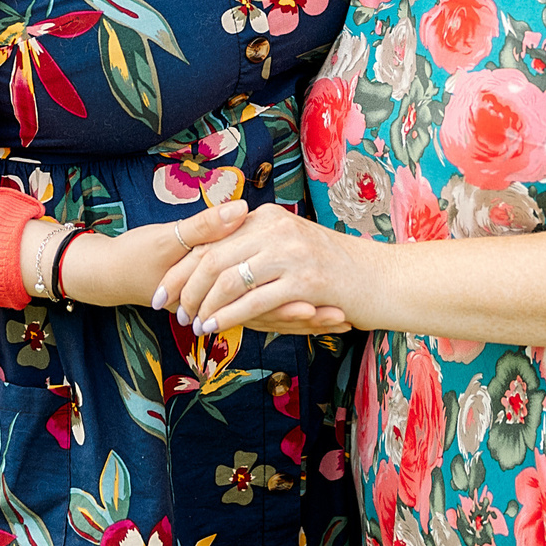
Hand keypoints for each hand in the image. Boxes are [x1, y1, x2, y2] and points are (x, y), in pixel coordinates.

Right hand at [54, 203, 347, 329]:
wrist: (110, 274)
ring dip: (299, 318)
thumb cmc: (137, 256)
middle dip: (304, 316)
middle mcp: (219, 300)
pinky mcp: (218, 297)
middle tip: (340, 316)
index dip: (291, 302)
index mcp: (211, 287)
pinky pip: (253, 310)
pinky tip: (309, 308)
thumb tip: (241, 209)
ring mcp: (220, 301)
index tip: (323, 303)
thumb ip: (205, 225)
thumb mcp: (167, 238)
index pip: (258, 301)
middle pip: (269, 314)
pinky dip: (280, 312)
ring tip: (337, 318)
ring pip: (265, 316)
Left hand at [156, 204, 372, 335]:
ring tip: (192, 324)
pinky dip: (229, 316)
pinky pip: (255, 300)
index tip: (162, 289)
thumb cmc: (334, 271)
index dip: (182, 266)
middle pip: (212, 256)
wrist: (382, 279)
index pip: (211, 239)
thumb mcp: (290, 247)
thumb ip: (256, 250)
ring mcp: (291, 252)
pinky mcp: (305, 281)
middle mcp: (276, 228)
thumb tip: (210, 268)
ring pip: (228, 279)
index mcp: (267, 217)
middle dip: (184, 286)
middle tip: (167, 309)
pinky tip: (215, 329)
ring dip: (203, 305)